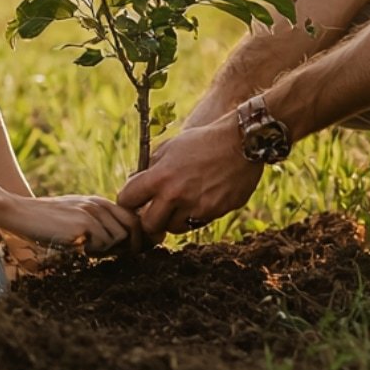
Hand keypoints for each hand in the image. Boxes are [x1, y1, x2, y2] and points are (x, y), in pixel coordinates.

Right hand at [0, 193, 139, 255]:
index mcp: (98, 202)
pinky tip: (77, 247)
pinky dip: (93, 251)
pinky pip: (101, 244)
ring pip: (117, 238)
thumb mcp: (76, 216)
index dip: (137, 236)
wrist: (21, 213)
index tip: (131, 251)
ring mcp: (91, 212)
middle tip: (109, 254)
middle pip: (131, 228)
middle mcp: (98, 204)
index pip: (132, 217)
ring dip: (106, 249)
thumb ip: (97, 224)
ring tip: (87, 248)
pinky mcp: (83, 223)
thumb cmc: (47, 221)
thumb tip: (120, 245)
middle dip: (126, 245)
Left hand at [117, 119, 263, 243]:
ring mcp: (195, 207)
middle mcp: (175, 195)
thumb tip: (135, 183)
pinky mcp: (214, 213)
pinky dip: (193, 217)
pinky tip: (198, 201)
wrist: (242, 143)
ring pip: (173, 228)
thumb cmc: (203, 141)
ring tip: (179, 204)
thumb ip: (151, 167)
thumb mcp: (170, 146)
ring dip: (172, 220)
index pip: (127, 200)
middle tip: (154, 210)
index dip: (127, 201)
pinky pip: (196, 224)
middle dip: (148, 219)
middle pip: (148, 225)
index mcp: (160, 176)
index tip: (133, 201)